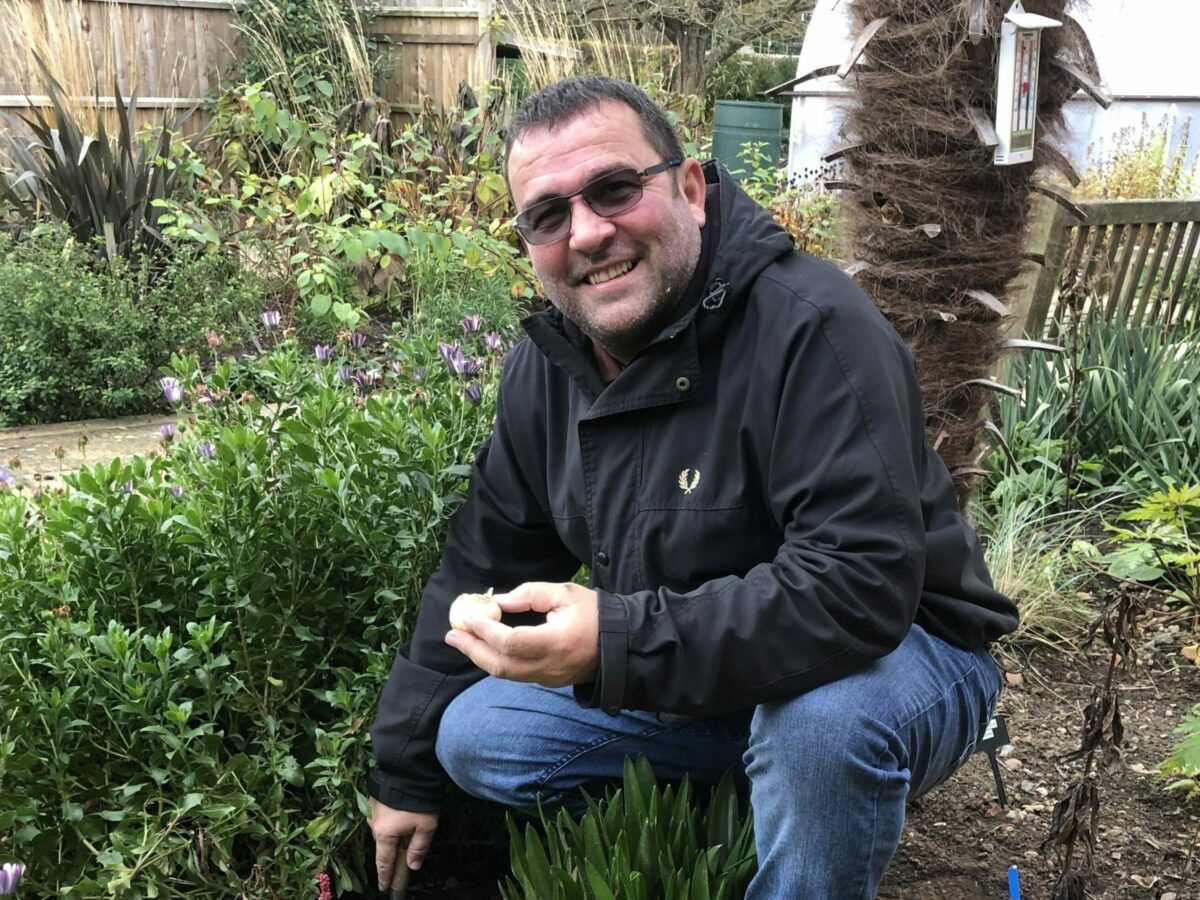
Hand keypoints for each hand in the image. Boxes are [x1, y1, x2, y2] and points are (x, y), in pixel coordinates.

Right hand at [369, 797, 438, 890]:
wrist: (407, 769)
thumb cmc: (417, 800)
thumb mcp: (425, 826)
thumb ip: (419, 848)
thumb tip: (413, 866)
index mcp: (384, 834)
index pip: (384, 861)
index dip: (385, 876)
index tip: (383, 887)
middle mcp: (374, 824)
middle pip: (383, 844)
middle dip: (392, 852)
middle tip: (402, 857)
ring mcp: (371, 810)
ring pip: (382, 829)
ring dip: (391, 833)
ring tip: (406, 828)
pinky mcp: (373, 798)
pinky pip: (381, 816)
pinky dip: (390, 820)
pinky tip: (400, 814)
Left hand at [444, 581, 599, 687]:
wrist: (620, 644)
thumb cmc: (594, 613)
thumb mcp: (565, 593)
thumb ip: (530, 595)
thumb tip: (498, 602)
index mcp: (555, 642)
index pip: (511, 642)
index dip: (486, 630)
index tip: (469, 616)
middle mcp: (549, 666)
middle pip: (501, 665)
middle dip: (472, 649)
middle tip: (452, 634)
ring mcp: (548, 678)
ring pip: (505, 674)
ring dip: (480, 657)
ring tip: (461, 640)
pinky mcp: (547, 682)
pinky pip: (515, 674)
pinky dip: (495, 660)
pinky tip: (483, 647)